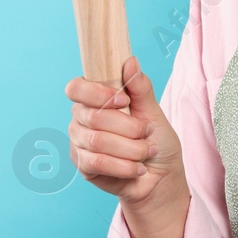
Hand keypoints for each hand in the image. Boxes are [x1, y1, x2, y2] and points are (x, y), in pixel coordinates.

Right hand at [64, 55, 184, 205]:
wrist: (161, 176)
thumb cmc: (156, 140)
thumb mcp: (153, 112)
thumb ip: (140, 88)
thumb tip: (130, 61)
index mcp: (95, 99)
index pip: (76, 88)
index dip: (97, 93)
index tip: (124, 101)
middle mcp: (81, 119)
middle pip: (93, 116)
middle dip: (129, 127)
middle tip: (147, 132)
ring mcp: (79, 143)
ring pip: (97, 140)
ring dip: (131, 148)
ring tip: (147, 151)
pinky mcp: (83, 166)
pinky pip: (97, 162)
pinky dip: (123, 165)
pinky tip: (137, 168)